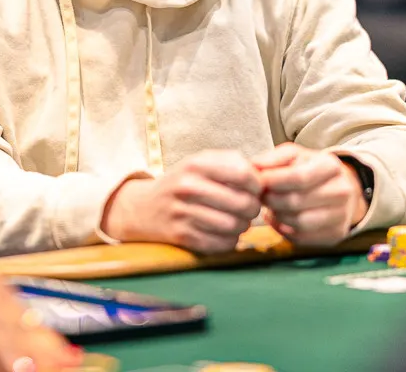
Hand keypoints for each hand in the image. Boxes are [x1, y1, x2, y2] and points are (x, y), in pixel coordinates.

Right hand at [101, 150, 262, 252]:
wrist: (143, 208)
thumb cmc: (181, 183)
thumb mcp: (200, 162)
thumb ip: (231, 162)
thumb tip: (262, 177)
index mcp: (196, 164)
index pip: (244, 174)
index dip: (257, 184)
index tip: (255, 188)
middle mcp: (188, 187)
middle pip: (243, 203)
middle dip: (253, 208)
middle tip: (249, 207)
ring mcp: (184, 214)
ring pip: (235, 226)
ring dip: (243, 226)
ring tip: (238, 220)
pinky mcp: (183, 237)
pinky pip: (222, 244)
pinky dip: (230, 241)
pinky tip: (224, 232)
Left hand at [253, 143, 368, 246]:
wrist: (338, 189)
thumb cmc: (310, 170)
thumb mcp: (294, 156)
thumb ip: (273, 159)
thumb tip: (252, 166)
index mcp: (331, 166)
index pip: (298, 177)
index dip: (273, 181)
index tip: (259, 181)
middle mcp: (341, 191)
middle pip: (297, 202)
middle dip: (272, 200)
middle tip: (261, 196)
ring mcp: (342, 215)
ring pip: (299, 222)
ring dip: (278, 216)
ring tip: (271, 207)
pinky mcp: (336, 235)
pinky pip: (302, 238)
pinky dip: (284, 230)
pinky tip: (279, 219)